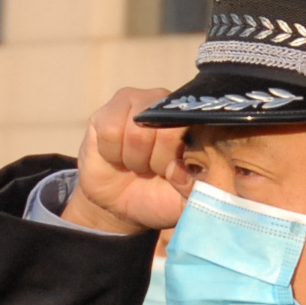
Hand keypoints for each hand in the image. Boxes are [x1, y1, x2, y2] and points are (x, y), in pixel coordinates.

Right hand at [68, 87, 189, 235]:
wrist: (121, 202)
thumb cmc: (159, 196)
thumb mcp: (184, 201)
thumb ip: (193, 189)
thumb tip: (177, 169)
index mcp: (196, 124)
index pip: (199, 129)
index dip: (183, 157)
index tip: (173, 172)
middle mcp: (169, 106)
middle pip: (166, 131)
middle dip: (157, 162)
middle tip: (153, 169)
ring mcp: (137, 102)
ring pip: (135, 131)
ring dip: (134, 160)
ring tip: (136, 163)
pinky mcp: (106, 110)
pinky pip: (109, 131)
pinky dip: (112, 154)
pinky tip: (116, 156)